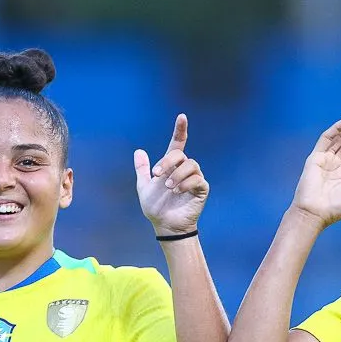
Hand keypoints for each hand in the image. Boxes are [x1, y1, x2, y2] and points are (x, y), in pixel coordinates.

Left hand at [133, 115, 207, 235]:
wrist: (164, 224)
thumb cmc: (156, 207)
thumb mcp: (143, 187)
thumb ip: (142, 170)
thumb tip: (139, 151)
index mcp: (171, 166)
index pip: (177, 144)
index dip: (180, 130)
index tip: (181, 116)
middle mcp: (184, 169)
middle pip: (180, 155)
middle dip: (167, 162)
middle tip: (157, 174)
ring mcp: (194, 179)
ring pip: (191, 165)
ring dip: (177, 174)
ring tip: (168, 187)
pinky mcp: (201, 189)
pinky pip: (198, 179)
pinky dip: (186, 183)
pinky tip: (177, 191)